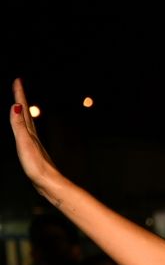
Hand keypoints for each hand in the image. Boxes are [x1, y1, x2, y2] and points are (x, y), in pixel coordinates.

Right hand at [10, 79, 62, 201]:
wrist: (49, 184)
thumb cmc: (37, 166)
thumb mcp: (25, 143)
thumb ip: (19, 125)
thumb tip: (16, 105)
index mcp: (30, 132)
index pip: (23, 109)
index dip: (19, 94)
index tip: (17, 80)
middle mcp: (33, 135)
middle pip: (26, 112)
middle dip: (20, 98)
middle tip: (17, 85)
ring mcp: (34, 144)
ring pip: (27, 122)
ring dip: (23, 111)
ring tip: (20, 103)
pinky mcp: (34, 152)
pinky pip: (27, 133)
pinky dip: (24, 126)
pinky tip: (26, 130)